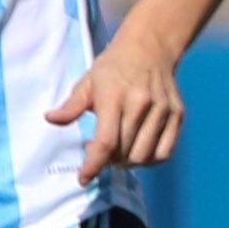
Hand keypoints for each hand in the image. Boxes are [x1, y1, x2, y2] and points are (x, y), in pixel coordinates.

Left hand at [45, 37, 185, 180]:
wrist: (150, 49)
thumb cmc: (113, 68)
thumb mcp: (87, 82)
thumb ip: (71, 105)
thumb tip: (51, 119)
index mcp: (115, 97)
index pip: (106, 141)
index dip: (94, 165)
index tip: (84, 178)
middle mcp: (142, 104)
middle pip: (124, 152)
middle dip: (108, 162)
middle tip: (100, 157)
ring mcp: (162, 110)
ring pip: (144, 155)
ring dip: (128, 163)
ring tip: (119, 156)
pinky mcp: (177, 115)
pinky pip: (165, 152)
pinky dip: (150, 160)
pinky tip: (138, 154)